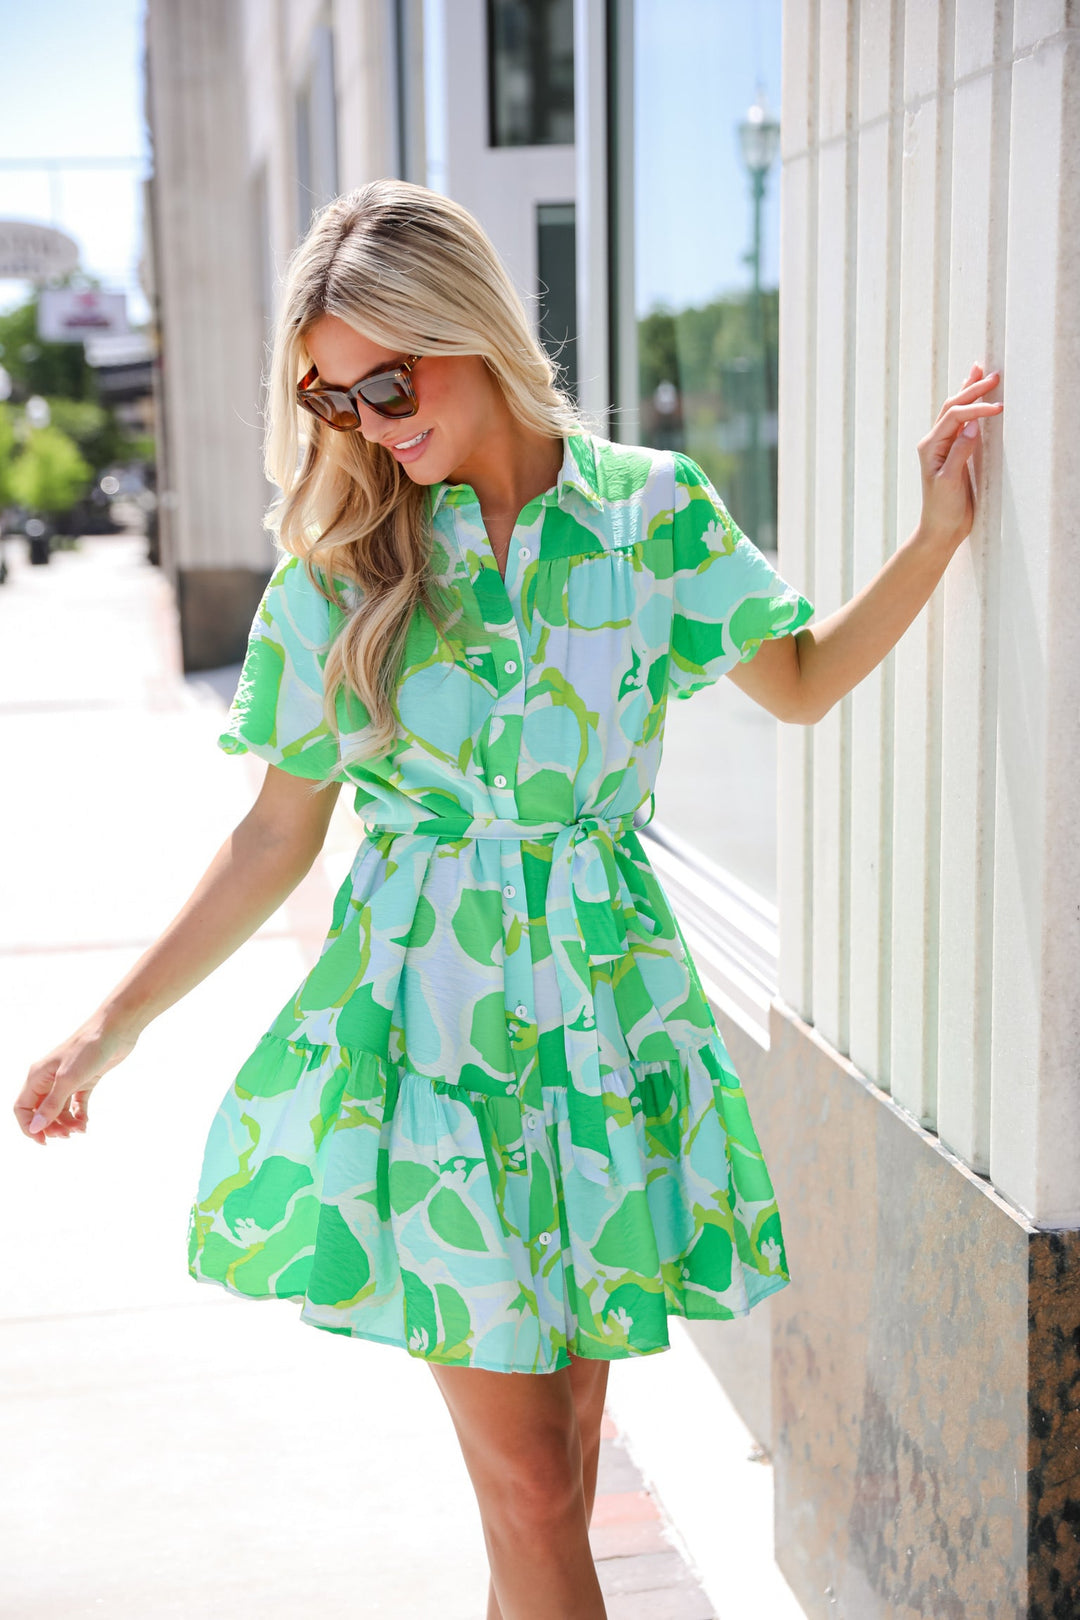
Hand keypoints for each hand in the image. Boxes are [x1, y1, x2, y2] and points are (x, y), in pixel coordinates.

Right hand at [13, 1015, 138, 1145]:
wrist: (116, 1029)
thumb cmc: (89, 1048)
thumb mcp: (68, 1079)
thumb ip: (51, 1105)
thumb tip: (35, 1128)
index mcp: (37, 1077)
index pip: (22, 1108)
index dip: (29, 1127)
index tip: (44, 1141)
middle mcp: (49, 1079)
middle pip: (41, 1112)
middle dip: (51, 1127)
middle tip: (67, 1135)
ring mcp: (67, 1080)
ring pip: (59, 1111)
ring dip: (66, 1124)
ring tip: (79, 1130)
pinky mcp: (84, 1081)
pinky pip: (75, 1105)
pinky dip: (79, 1116)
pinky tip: (85, 1125)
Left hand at [916, 363, 1003, 549]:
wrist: (941, 529)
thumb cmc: (942, 509)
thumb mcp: (950, 481)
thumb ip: (960, 452)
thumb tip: (972, 425)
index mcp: (931, 447)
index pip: (955, 417)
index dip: (976, 409)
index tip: (998, 408)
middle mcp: (934, 442)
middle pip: (952, 407)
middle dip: (972, 390)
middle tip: (994, 375)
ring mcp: (943, 446)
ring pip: (955, 411)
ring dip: (968, 392)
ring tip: (980, 372)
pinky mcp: (954, 452)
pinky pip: (961, 423)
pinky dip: (970, 408)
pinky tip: (976, 399)